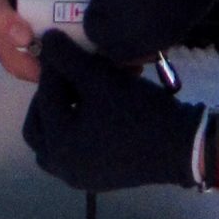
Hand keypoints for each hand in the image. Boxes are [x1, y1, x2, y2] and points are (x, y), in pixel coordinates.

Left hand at [22, 31, 208, 191]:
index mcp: (58, 144)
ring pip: (54, 141)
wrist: (180, 146)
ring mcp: (81, 176)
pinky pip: (73, 151)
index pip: (44, 96)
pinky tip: (94, 109)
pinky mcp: (98, 177)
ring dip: (59, 115)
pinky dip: (75, 129)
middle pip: (38, 126)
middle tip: (64, 73)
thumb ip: (68, 58)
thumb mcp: (101, 78)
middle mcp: (63, 166)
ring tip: (77, 91)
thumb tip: (45, 41)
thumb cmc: (136, 111)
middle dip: (47, 95)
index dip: (52, 66)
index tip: (60, 45)